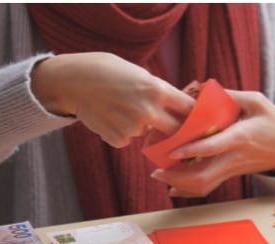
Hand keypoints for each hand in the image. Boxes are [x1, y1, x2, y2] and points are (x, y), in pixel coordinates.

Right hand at [30, 52, 194, 147]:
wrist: (73, 81)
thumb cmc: (109, 72)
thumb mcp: (140, 74)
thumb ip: (160, 92)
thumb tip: (180, 109)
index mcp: (157, 90)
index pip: (190, 109)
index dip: (196, 115)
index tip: (201, 120)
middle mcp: (148, 111)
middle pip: (178, 131)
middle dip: (181, 132)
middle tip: (181, 132)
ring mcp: (133, 128)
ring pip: (150, 135)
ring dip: (144, 129)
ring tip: (124, 110)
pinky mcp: (118, 139)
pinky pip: (130, 140)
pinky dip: (124, 133)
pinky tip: (110, 117)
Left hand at [149, 90, 274, 197]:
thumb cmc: (272, 122)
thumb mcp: (257, 101)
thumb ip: (231, 95)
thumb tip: (201, 90)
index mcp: (240, 137)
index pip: (213, 147)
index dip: (192, 150)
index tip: (172, 151)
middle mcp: (233, 158)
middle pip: (204, 176)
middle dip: (177, 177)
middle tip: (156, 170)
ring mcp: (231, 169)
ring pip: (204, 185)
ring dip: (180, 184)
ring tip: (158, 175)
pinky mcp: (229, 175)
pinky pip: (207, 187)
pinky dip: (188, 189)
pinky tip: (172, 186)